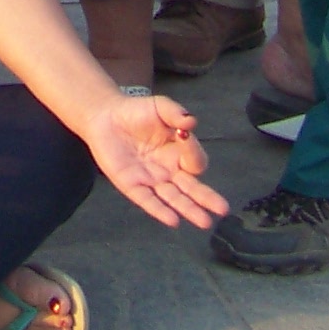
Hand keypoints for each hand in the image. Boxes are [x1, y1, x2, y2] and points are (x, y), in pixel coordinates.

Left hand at [84, 89, 225, 229]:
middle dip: (207, 199)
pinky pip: (148, 201)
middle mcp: (169, 170)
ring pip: (174, 199)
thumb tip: (191, 122)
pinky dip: (160, 211)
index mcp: (179, 153)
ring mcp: (151, 180)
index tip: (183, 133)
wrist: (105, 116)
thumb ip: (176, 113)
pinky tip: (173, 221)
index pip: (195, 161)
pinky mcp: (132, 185)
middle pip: (192, 188)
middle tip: (223, 210)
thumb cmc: (137, 112)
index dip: (192, 151)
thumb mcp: (160, 107)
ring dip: (189, 210)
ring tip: (205, 222)